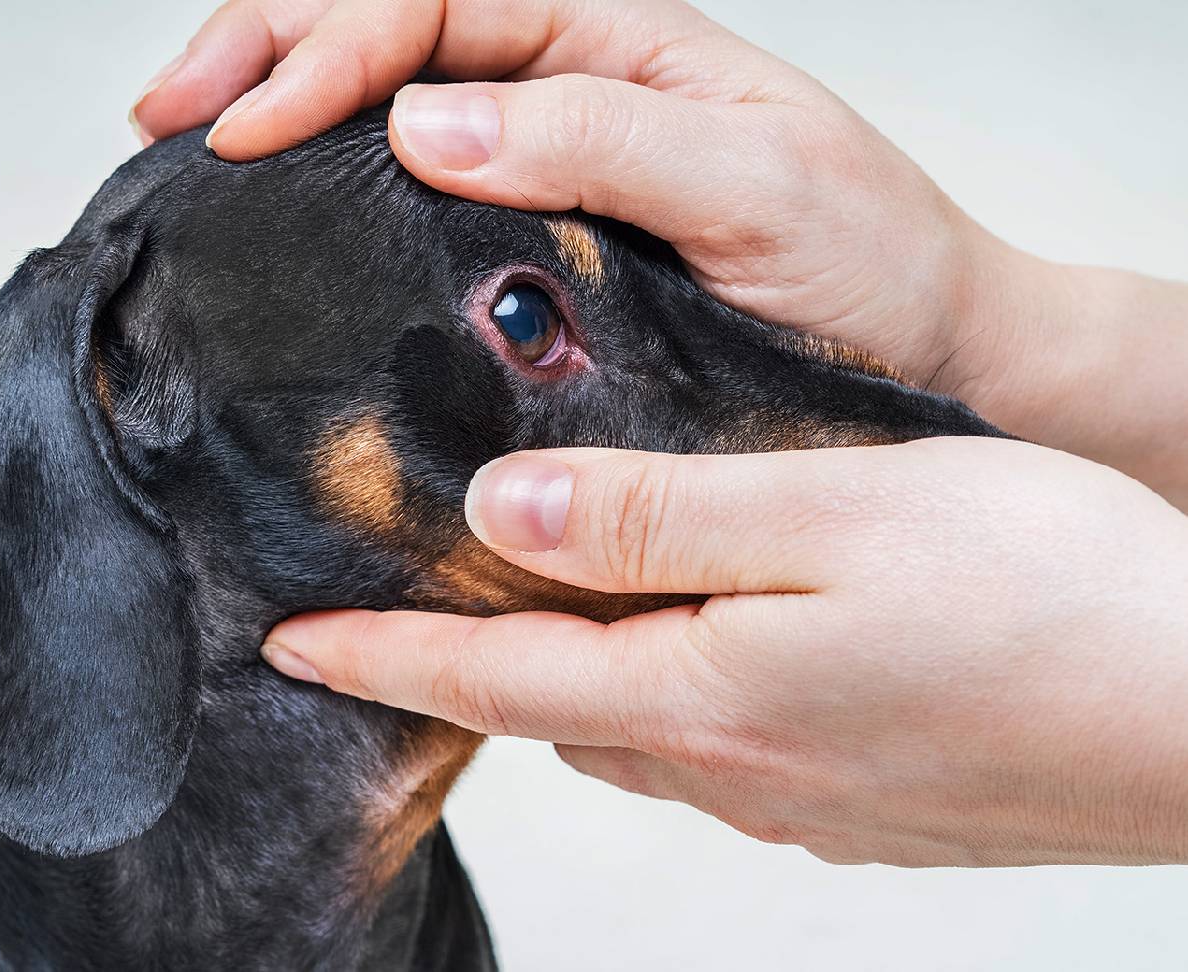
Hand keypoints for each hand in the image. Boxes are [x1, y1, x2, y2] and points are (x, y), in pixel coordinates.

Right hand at [132, 0, 987, 387]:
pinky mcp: (537, 240)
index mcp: (617, 37)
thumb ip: (601, 138)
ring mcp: (546, 160)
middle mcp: (569, 84)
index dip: (328, 49)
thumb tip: (424, 123)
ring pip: (386, 100)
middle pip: (386, 23)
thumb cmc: (871, 265)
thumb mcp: (756, 187)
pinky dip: (334, 191)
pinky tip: (282, 212)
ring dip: (282, 104)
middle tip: (168, 113)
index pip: (436, 0)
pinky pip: (415, 194)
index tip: (246, 125)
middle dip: (266, 47)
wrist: (932, 356)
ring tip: (191, 143)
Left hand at [260, 438, 1187, 865]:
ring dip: (570, 681)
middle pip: (552, 714)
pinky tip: (700, 653)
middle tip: (404, 612)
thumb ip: (657, 516)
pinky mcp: (864, 807)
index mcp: (702, 691)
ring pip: (636, 733)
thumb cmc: (1046, 596)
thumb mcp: (835, 511)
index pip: (489, 680)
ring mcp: (801, 799)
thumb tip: (502, 519)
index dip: (378, 658)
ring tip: (542, 617)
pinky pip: (720, 751)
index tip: (286, 644)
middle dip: (464, 670)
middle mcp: (732, 765)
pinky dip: (669, 699)